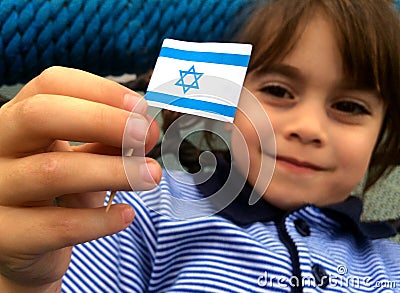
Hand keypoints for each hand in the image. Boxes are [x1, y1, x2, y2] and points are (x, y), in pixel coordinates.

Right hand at [0, 67, 161, 290]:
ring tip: (150, 176)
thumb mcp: (81, 159)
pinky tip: (125, 215)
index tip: (140, 108)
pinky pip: (56, 226)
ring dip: (113, 172)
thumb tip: (146, 131)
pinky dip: (99, 220)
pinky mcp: (4, 236)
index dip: (100, 90)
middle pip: (40, 115)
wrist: (25, 243)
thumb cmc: (58, 192)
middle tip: (144, 135)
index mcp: (19, 119)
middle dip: (102, 121)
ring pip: (52, 171)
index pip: (52, 85)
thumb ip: (109, 143)